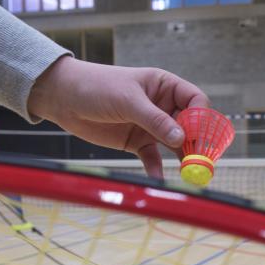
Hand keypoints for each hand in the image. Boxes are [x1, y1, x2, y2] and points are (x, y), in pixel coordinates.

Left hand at [28, 57, 208, 177]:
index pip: (195, 100)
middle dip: (196, 142)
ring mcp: (150, 125)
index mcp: (165, 86)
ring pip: (175, 144)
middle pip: (189, 125)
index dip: (201, 118)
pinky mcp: (136, 142)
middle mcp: (162, 106)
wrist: (63, 98)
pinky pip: (152, 157)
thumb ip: (155, 119)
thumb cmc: (97, 86)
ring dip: (181, 157)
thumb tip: (182, 138)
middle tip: (199, 160)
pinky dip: (156, 168)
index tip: (198, 135)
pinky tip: (157, 178)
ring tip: (187, 173)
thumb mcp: (128, 100)